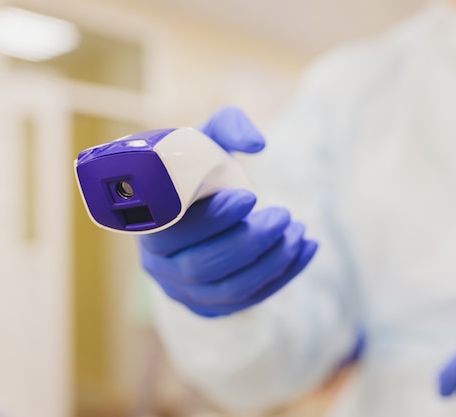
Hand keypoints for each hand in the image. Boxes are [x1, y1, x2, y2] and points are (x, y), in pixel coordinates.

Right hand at [139, 107, 317, 316]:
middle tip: (284, 215)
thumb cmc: (202, 171)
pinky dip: (285, 275)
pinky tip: (307, 247)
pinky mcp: (214, 306)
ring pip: (231, 289)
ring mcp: (187, 292)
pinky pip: (251, 300)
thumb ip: (229, 127)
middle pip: (203, 266)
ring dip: (271, 261)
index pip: (173, 234)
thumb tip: (257, 144)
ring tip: (299, 230)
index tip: (248, 196)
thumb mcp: (209, 141)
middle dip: (250, 241)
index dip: (211, 219)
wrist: (205, 206)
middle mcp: (160, 266)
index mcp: (148, 226)